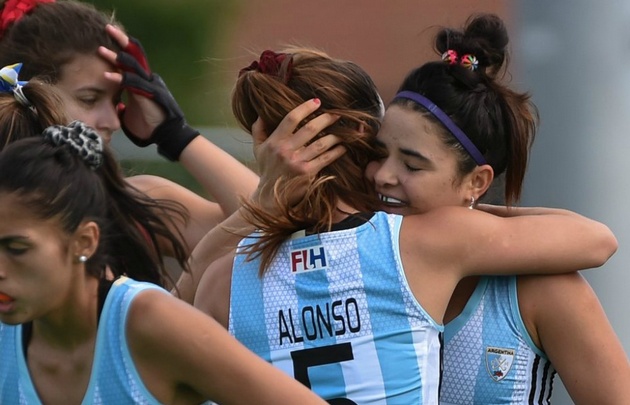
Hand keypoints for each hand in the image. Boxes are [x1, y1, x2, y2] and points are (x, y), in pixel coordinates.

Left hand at [100, 24, 197, 160]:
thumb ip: (124, 107)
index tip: (107, 35)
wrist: (168, 136)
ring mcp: (151, 86)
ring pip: (133, 66)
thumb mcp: (132, 114)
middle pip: (135, 55)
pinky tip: (107, 75)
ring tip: (101, 51)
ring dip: (117, 58)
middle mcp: (148, 79)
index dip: (121, 47)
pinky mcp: (151, 95)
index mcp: (143, 82)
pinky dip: (120, 78)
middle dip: (122, 40)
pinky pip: (134, 84)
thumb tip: (117, 106)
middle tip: (108, 28)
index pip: (131, 59)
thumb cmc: (150, 127)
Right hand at [252, 99, 344, 208]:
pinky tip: (343, 147)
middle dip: (326, 119)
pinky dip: (336, 152)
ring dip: (335, 135)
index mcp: (275, 141)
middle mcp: (286, 151)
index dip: (305, 108)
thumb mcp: (257, 149)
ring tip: (344, 130)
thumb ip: (258, 130)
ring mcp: (297, 163)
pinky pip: (326, 159)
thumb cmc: (266, 169)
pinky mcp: (307, 174)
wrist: (269, 197)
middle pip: (310, 129)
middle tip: (338, 113)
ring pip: (321, 143)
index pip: (291, 118)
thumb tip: (261, 113)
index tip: (317, 101)